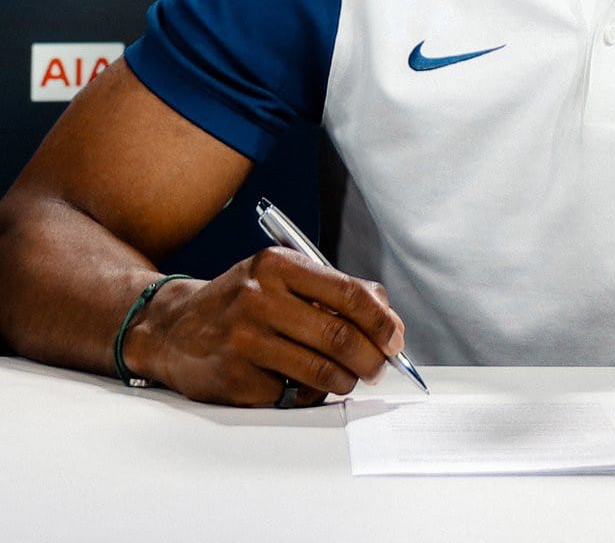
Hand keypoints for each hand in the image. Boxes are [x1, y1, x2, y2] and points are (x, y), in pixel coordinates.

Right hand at [123, 248, 406, 406]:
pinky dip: (305, 395)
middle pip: (340, 336)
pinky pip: (290, 393)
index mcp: (279, 265)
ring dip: (345, 381)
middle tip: (378, 368)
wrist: (173, 328)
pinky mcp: (235, 377)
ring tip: (346, 379)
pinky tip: (295, 383)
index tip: (396, 339)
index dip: (381, 320)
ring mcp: (245, 339)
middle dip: (370, 358)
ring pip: (321, 370)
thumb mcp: (282, 278)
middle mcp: (260, 297)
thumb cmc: (242, 302)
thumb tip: (387, 317)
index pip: (348, 292)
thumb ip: (334, 290)